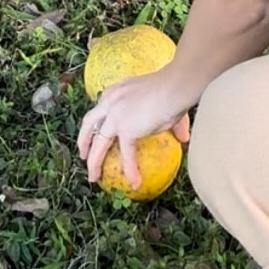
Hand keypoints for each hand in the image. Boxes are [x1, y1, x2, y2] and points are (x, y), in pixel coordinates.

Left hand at [77, 69, 191, 189]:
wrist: (176, 85)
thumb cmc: (174, 89)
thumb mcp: (165, 103)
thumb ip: (172, 122)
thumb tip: (184, 138)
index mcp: (117, 92)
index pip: (102, 107)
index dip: (97, 120)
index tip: (97, 129)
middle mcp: (110, 101)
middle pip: (89, 123)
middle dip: (83, 140)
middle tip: (84, 155)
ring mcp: (115, 116)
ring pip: (98, 142)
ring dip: (93, 161)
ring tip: (93, 176)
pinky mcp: (125, 129)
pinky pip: (126, 154)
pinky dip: (131, 170)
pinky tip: (135, 182)